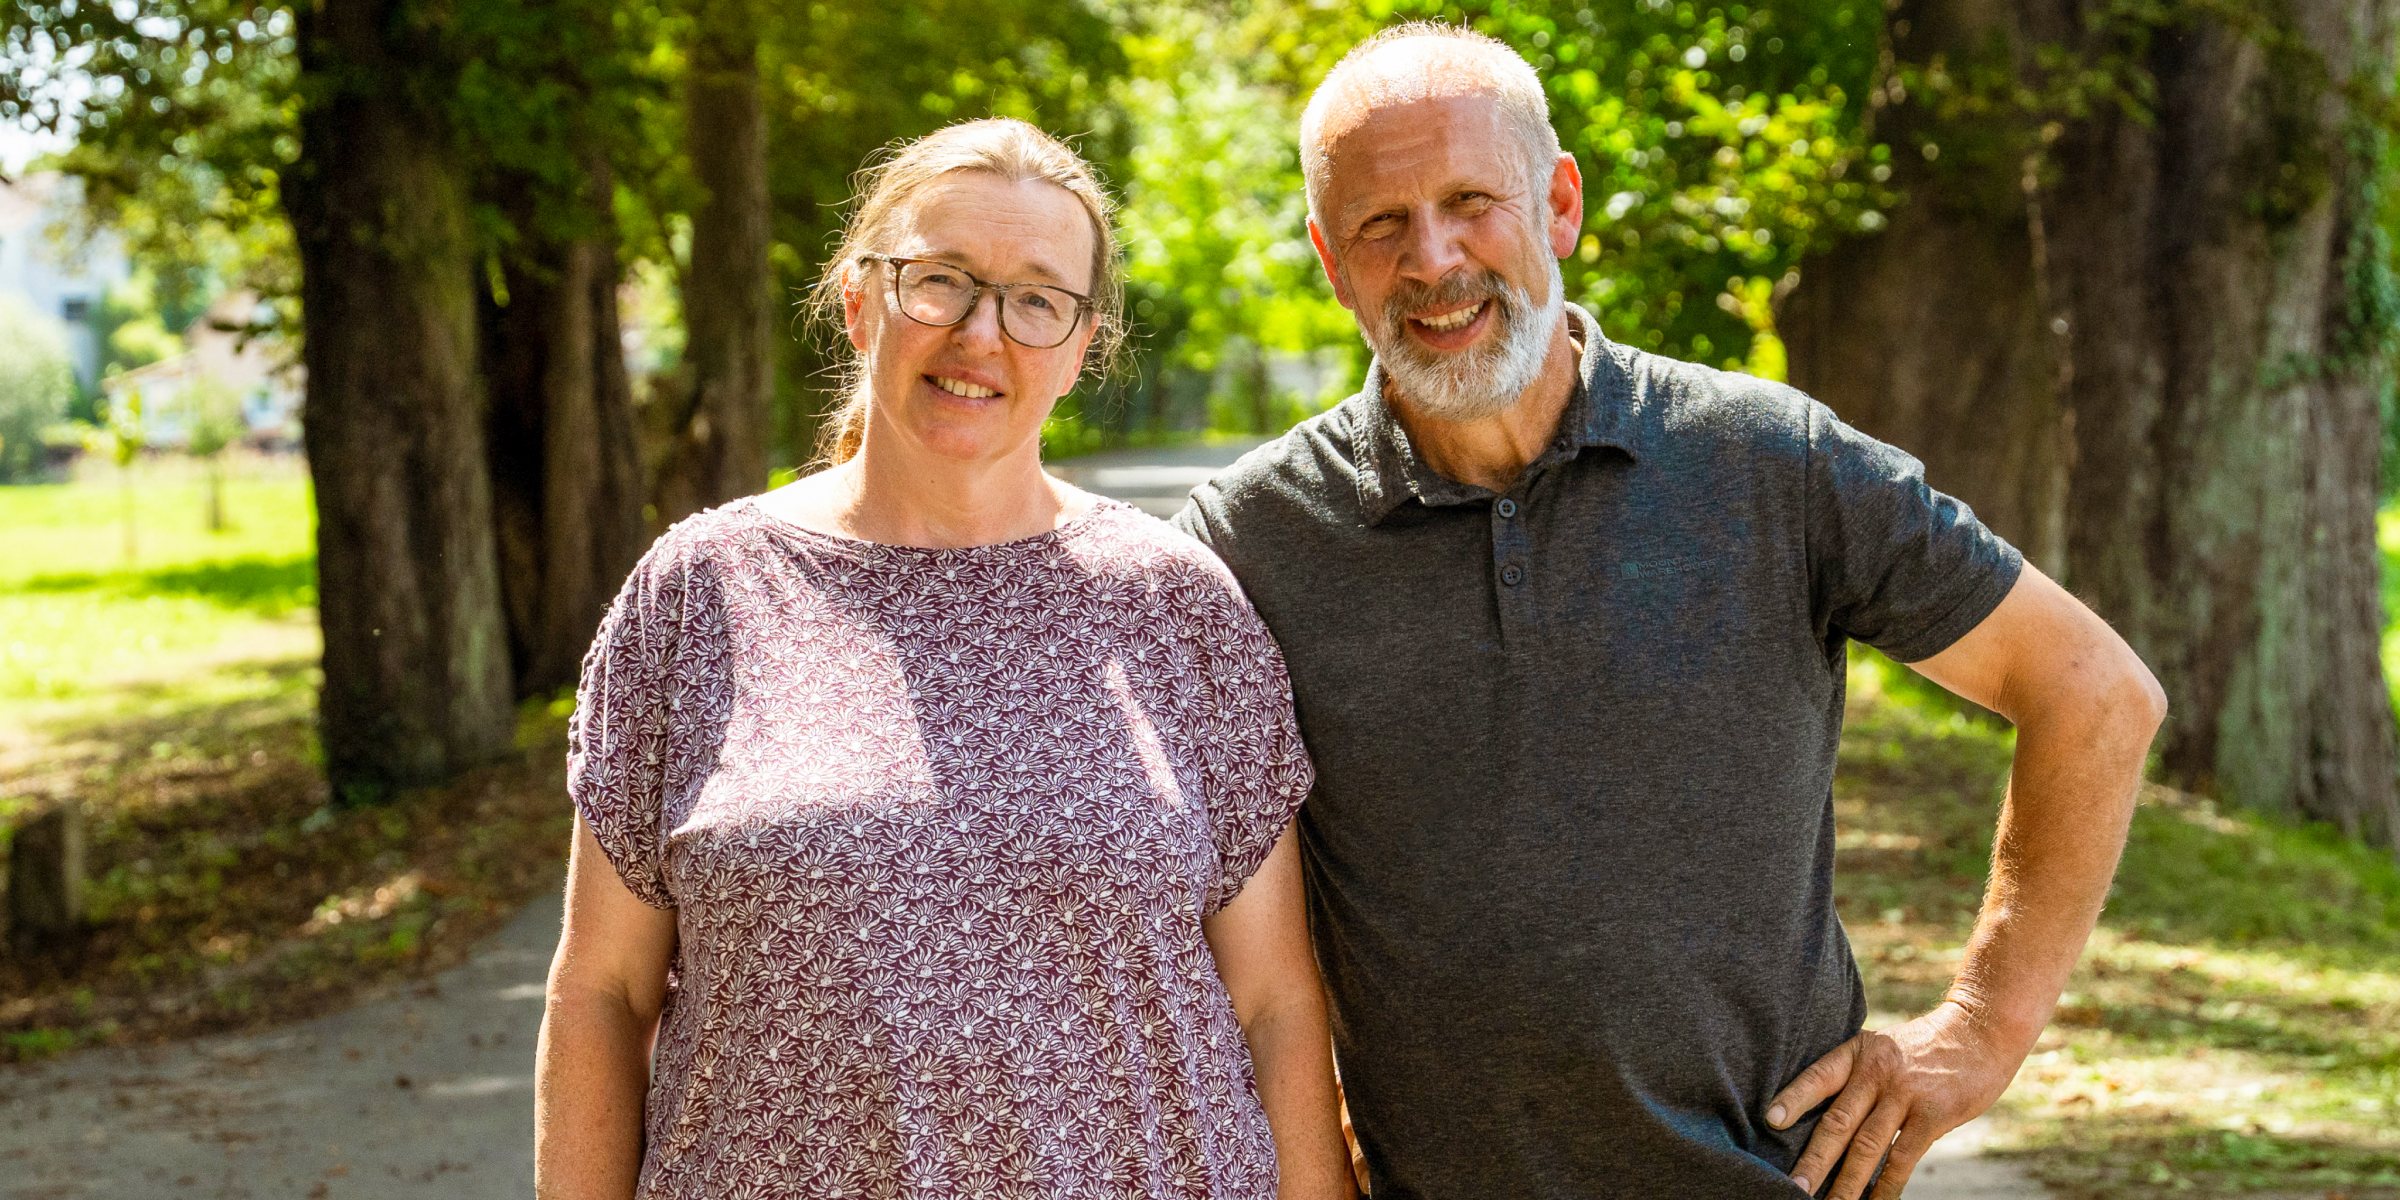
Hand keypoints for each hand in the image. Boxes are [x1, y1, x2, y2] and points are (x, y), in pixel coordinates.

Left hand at [1765, 1001, 2022, 1198]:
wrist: (1981, 1030)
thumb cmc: (1927, 1047)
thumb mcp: (1884, 1048)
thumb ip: (1858, 1077)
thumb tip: (1827, 1119)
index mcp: (1859, 1053)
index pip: (1819, 1077)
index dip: (1794, 1099)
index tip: (1770, 1121)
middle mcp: (1876, 1072)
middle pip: (1837, 1122)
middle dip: (1813, 1160)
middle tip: (1791, 1187)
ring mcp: (1904, 1094)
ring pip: (1866, 1146)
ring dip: (1845, 1183)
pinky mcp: (1932, 1115)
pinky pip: (1902, 1158)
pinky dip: (1885, 1186)